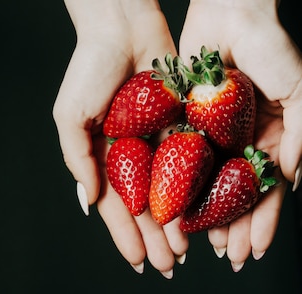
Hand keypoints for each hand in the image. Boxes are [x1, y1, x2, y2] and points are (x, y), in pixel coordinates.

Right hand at [53, 0, 185, 277]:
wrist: (123, 28)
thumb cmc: (88, 69)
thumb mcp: (69, 116)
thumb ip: (77, 158)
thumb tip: (90, 201)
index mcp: (98, 154)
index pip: (112, 204)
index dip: (124, 235)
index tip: (138, 261)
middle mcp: (127, 153)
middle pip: (142, 205)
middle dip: (153, 237)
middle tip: (168, 266)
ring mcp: (152, 141)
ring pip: (167, 191)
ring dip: (174, 222)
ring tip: (184, 252)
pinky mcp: (177, 124)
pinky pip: (187, 162)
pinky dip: (193, 187)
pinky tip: (200, 211)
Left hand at [179, 0, 301, 270]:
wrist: (229, 14)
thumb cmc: (270, 47)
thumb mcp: (298, 91)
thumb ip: (301, 135)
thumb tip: (291, 180)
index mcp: (272, 135)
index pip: (267, 189)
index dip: (264, 220)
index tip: (257, 248)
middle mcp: (241, 138)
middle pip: (235, 192)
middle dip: (234, 226)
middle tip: (227, 255)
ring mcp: (213, 132)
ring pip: (207, 182)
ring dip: (205, 213)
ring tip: (199, 242)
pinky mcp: (186, 120)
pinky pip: (181, 158)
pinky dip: (178, 183)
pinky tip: (174, 206)